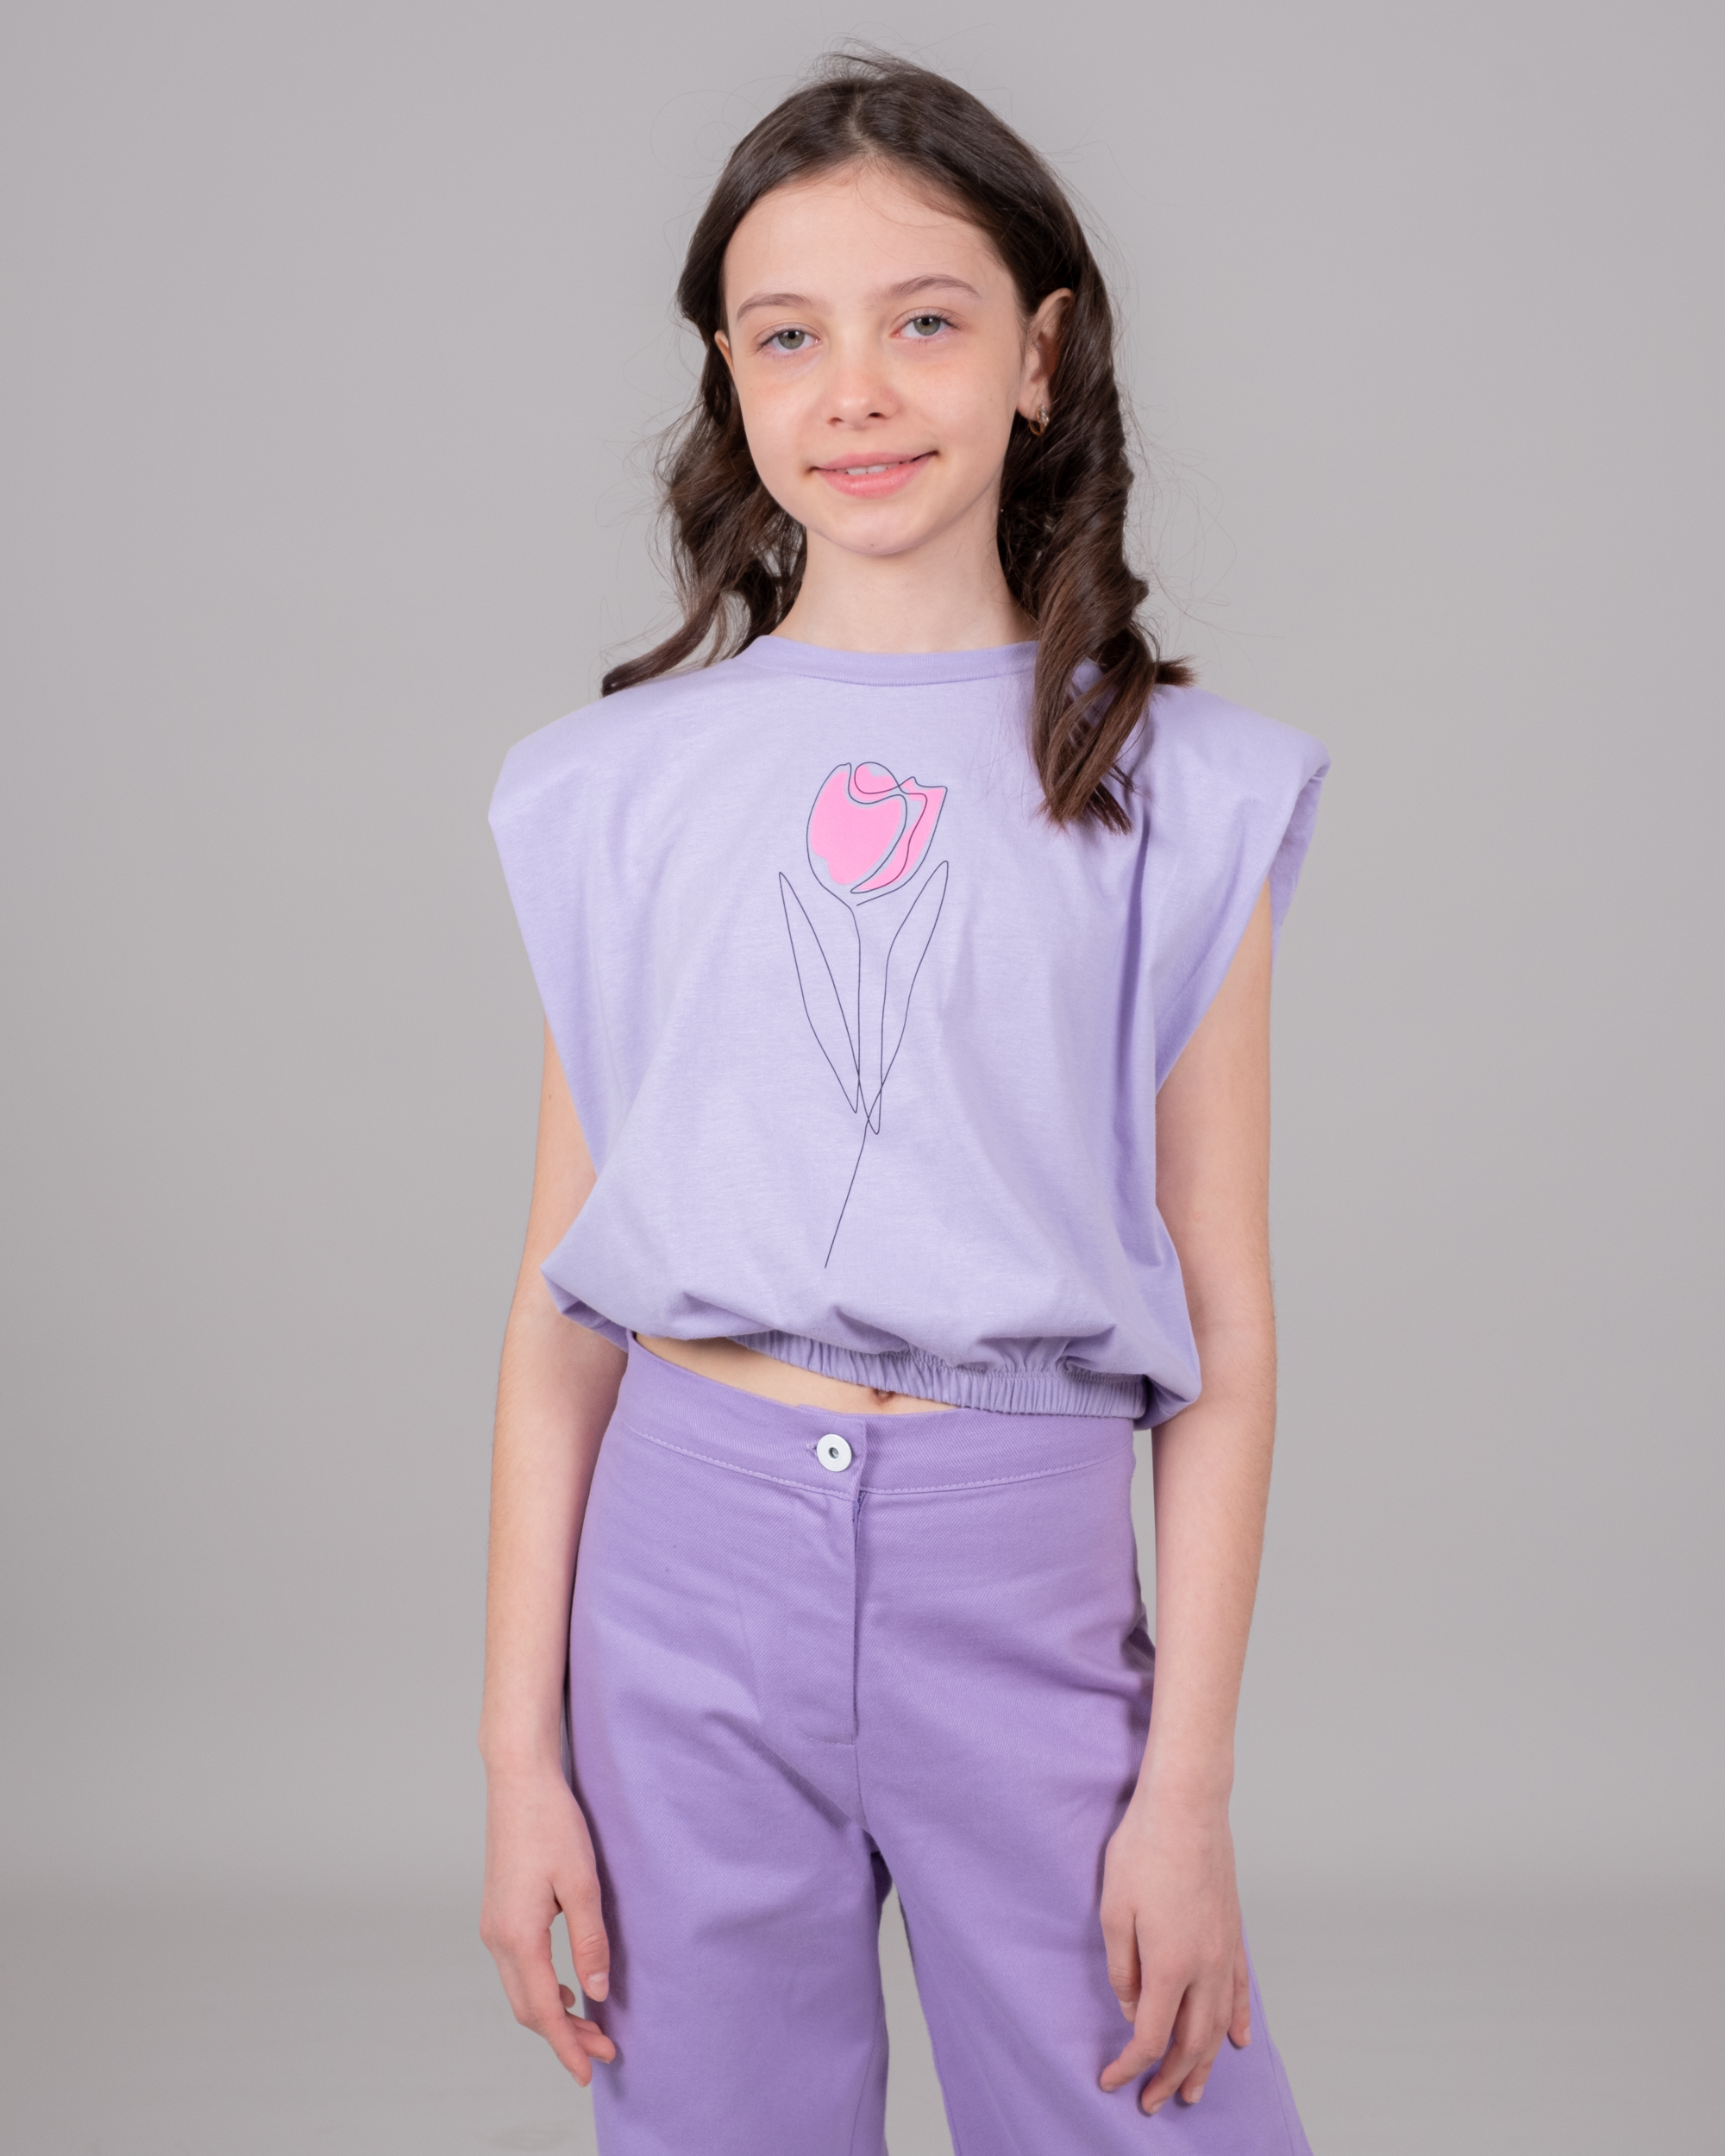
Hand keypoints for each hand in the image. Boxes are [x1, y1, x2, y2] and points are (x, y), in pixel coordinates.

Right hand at [480, 1765, 616, 2084]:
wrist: (518, 1780)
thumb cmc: (551, 1823)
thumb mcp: (582, 1881)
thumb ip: (589, 1940)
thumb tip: (596, 1991)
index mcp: (518, 1936)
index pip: (543, 2010)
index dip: (568, 2045)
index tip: (591, 2071)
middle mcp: (497, 1938)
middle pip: (528, 2009)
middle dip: (565, 2036)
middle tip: (604, 2049)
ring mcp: (493, 1925)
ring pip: (520, 1990)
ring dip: (553, 2014)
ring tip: (591, 2025)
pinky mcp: (497, 1913)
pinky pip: (517, 1968)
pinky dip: (541, 1989)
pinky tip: (566, 1987)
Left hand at [1097, 1795, 1250, 2113]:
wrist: (1187, 1804)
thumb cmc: (1143, 1848)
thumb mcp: (1113, 1909)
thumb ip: (1123, 1968)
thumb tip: (1133, 2007)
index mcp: (1171, 1965)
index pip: (1152, 2036)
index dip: (1131, 2066)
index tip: (1111, 2081)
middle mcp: (1205, 1966)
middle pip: (1192, 2042)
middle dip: (1170, 2078)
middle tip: (1152, 2103)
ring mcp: (1225, 1950)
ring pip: (1220, 2024)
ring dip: (1206, 2062)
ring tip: (1192, 2090)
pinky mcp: (1233, 1931)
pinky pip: (1240, 1990)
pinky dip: (1238, 2020)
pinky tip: (1238, 2040)